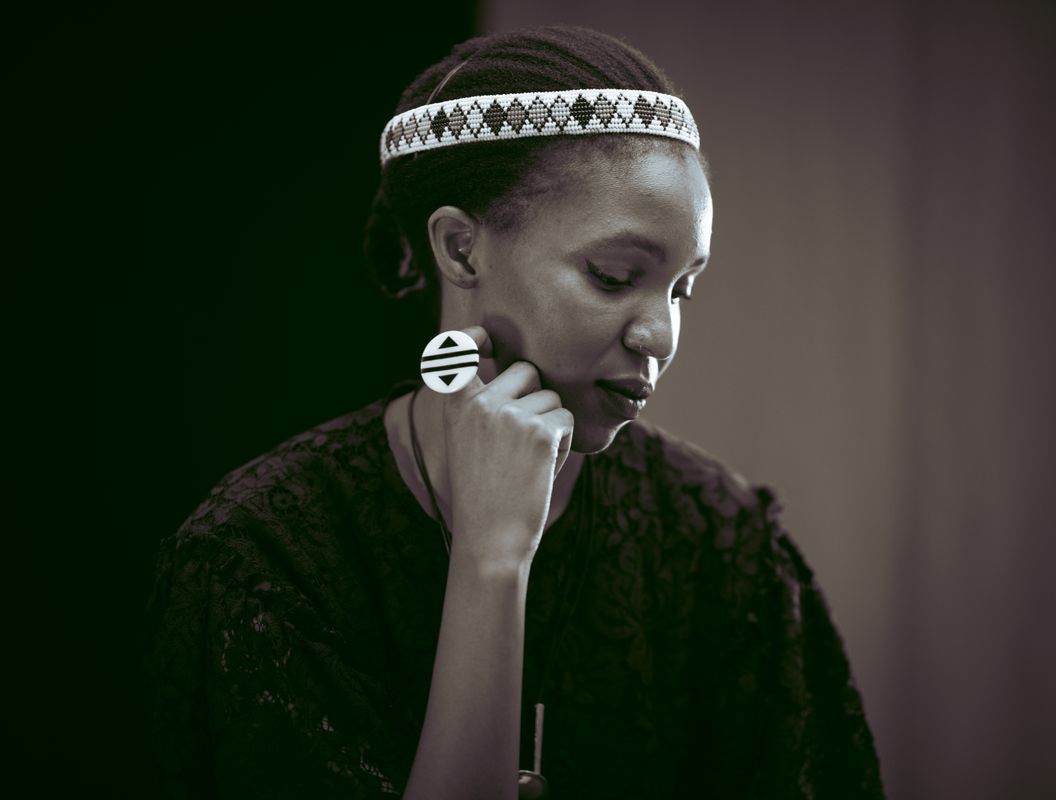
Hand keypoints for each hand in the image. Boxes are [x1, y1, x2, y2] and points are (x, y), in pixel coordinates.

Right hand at [440, 325, 573, 569]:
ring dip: (550, 427)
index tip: (483, 336)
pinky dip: (561, 445)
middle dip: (535, 396)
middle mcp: (481, 402)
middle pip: (526, 371)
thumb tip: (525, 374)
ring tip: (529, 463)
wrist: (491, 538)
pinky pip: (565, 420)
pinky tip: (541, 470)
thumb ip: (486, 406)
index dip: (471, 337)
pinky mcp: (541, 430)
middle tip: (522, 441)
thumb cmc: (484, 494)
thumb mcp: (468, 442)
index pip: (457, 351)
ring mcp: (511, 414)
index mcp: (457, 404)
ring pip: (551, 399)